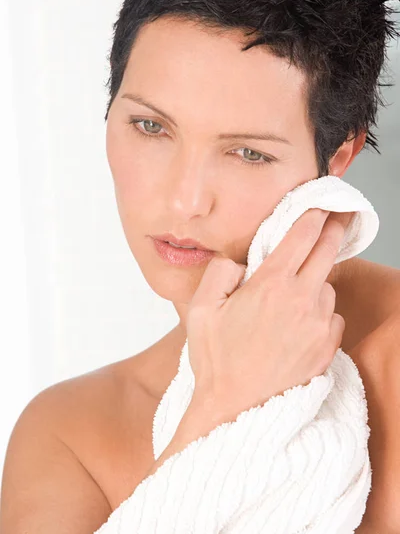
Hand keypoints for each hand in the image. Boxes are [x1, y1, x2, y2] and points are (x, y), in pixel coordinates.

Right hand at [186, 209, 352, 424]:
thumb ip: (220, 271)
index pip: (302, 236)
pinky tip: (299, 325)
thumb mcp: (202, 309)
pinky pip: (332, 317)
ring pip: (328, 287)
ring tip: (292, 298)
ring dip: (316, 282)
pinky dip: (321, 313)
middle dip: (333, 230)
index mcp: (271, 285)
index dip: (314, 214)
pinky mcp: (327, 348)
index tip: (321, 204)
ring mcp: (319, 326)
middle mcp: (302, 300)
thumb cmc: (216, 360)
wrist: (236, 409)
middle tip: (338, 219)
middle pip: (328, 252)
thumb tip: (241, 261)